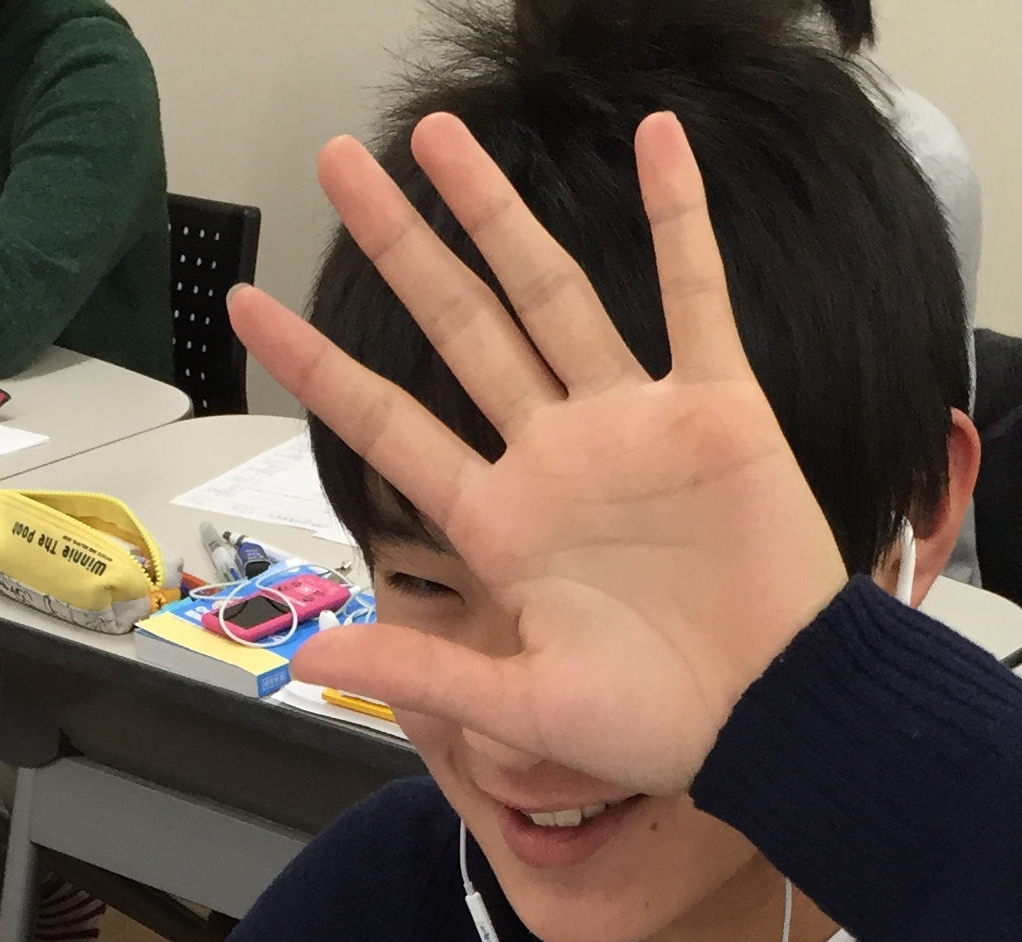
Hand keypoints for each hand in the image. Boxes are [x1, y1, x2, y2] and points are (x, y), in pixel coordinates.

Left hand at [225, 114, 845, 796]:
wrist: (775, 718)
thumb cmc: (655, 725)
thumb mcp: (521, 708)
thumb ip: (421, 671)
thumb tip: (310, 654)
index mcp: (500, 521)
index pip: (387, 420)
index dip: (317, 363)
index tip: (247, 310)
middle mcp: (555, 455)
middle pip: (458, 323)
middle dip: (399, 243)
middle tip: (337, 161)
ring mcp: (634, 424)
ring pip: (553, 292)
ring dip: (499, 213)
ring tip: (443, 136)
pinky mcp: (718, 410)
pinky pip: (695, 298)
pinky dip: (681, 219)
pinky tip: (659, 141)